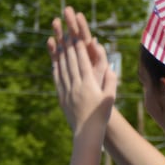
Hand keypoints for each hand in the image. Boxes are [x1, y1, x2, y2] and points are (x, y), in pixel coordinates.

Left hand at [50, 9, 115, 131]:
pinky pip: (58, 79)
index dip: (78, 47)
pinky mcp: (61, 97)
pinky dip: (56, 67)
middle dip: (67, 45)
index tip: (75, 34)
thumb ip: (110, 80)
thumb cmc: (102, 115)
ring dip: (60, 53)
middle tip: (64, 31)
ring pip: (62, 68)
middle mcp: (76, 86)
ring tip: (58, 41)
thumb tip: (109, 66)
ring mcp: (67, 91)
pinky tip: (55, 60)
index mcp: (88, 85)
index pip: (82, 61)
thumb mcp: (110, 97)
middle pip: (70, 61)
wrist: (86, 132)